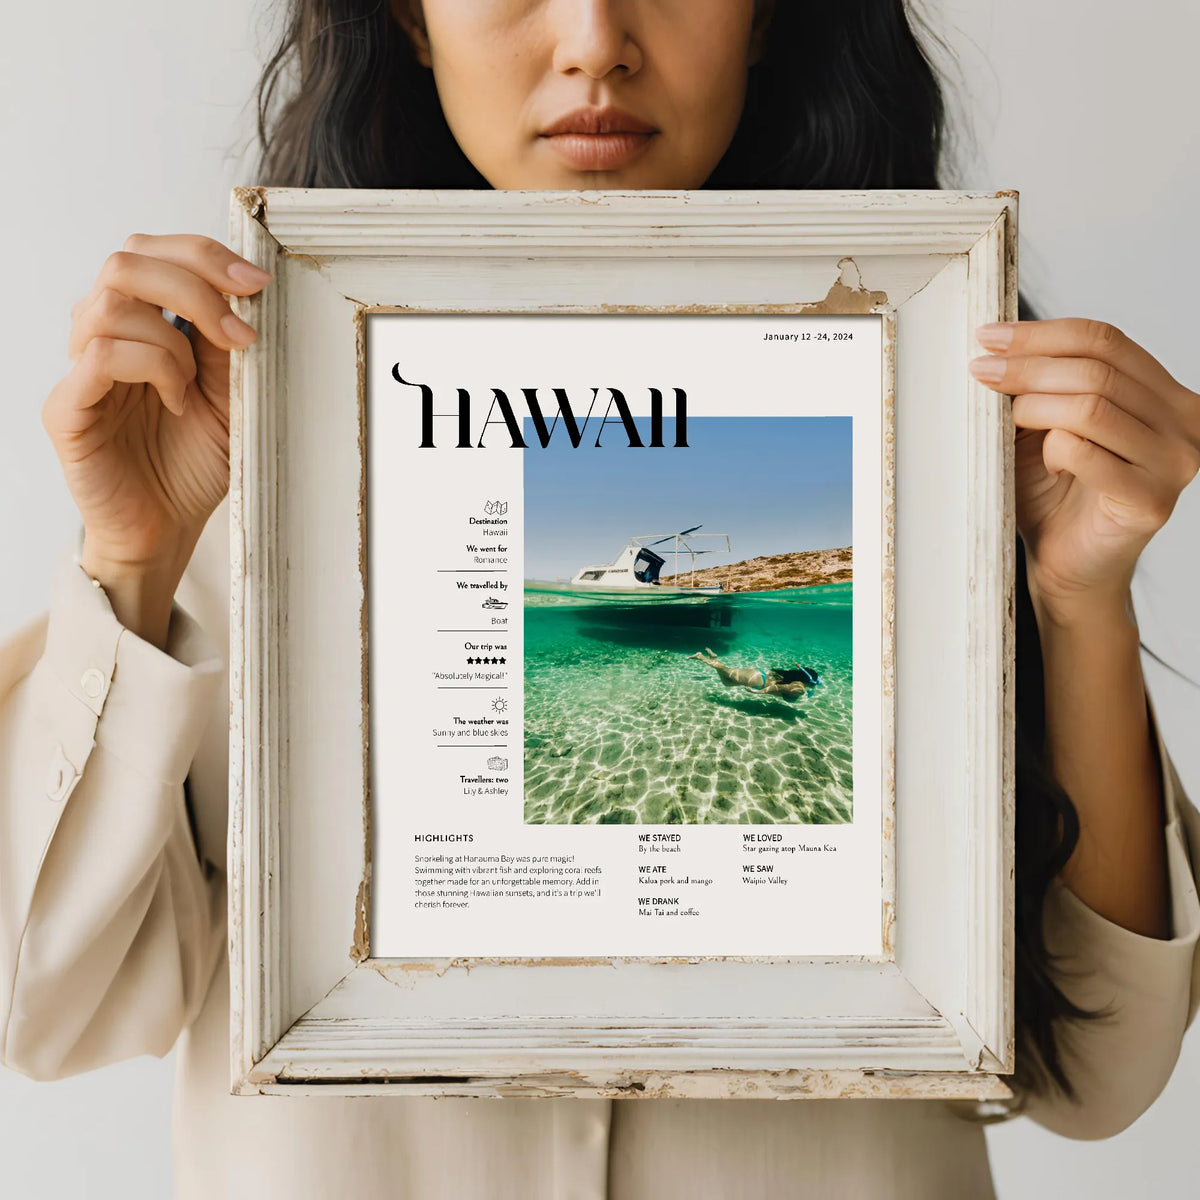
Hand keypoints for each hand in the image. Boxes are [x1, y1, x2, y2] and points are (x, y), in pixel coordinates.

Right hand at [42, 234, 271, 640]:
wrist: (168, 529)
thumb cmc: (192, 463)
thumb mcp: (228, 394)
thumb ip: (225, 343)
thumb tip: (244, 287)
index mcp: (138, 323)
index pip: (152, 252)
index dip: (204, 255)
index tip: (256, 281)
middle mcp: (101, 336)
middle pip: (126, 260)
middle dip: (195, 285)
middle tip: (240, 332)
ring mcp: (79, 370)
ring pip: (111, 304)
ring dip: (173, 338)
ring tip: (194, 384)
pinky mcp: (67, 409)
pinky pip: (100, 356)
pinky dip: (152, 368)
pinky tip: (176, 402)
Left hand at [969, 318, 1199, 619]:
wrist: (1067, 564)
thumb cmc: (1055, 494)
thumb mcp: (1044, 426)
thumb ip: (1040, 385)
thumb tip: (995, 343)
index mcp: (1164, 394)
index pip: (1105, 339)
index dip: (1041, 334)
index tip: (988, 336)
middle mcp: (1183, 422)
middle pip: (1097, 369)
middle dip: (1028, 366)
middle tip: (980, 372)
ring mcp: (1175, 462)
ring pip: (1091, 406)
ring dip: (1034, 407)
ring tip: (1009, 422)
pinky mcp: (1151, 501)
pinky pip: (1084, 452)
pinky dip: (1051, 452)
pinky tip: (1046, 467)